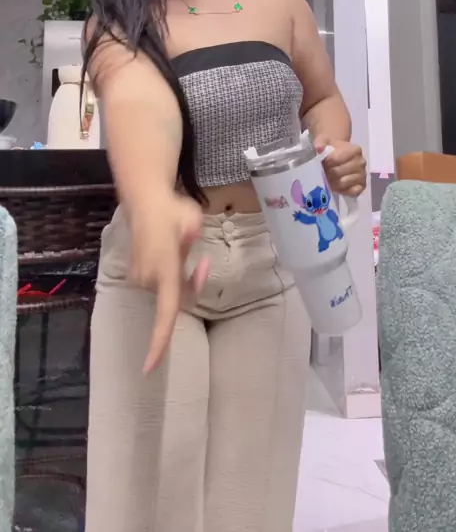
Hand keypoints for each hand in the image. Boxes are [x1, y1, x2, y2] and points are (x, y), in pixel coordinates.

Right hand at [129, 194, 208, 374]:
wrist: (145, 201)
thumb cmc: (171, 210)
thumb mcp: (191, 220)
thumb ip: (191, 234)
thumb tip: (187, 239)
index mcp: (164, 272)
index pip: (165, 313)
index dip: (158, 343)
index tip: (148, 368)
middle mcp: (149, 279)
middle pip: (177, 301)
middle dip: (193, 288)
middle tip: (204, 262)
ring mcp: (141, 276)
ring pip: (169, 293)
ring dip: (182, 280)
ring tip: (184, 250)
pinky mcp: (137, 273)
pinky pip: (160, 285)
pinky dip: (170, 275)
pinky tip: (172, 252)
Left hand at [314, 135, 366, 197]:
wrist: (339, 154)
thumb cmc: (332, 149)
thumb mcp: (325, 141)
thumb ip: (320, 143)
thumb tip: (318, 148)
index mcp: (355, 150)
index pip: (336, 159)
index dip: (325, 163)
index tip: (321, 163)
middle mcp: (361, 162)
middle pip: (338, 172)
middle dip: (327, 173)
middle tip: (322, 173)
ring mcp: (363, 175)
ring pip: (343, 183)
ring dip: (332, 183)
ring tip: (327, 179)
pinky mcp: (362, 186)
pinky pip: (351, 192)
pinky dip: (341, 190)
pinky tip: (336, 186)